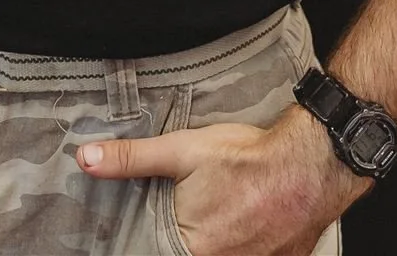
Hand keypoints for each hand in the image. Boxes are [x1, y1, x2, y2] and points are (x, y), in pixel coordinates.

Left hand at [78, 105, 368, 254]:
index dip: (154, 243)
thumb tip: (85, 159)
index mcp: (194, 248)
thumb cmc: (247, 158)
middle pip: (192, 253)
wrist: (311, 163)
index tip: (151, 232)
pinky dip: (245, 245)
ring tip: (222, 215)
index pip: (160, 253)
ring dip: (217, 240)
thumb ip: (132, 159)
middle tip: (194, 216)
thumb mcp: (182, 150)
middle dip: (187, 238)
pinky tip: (246, 222)